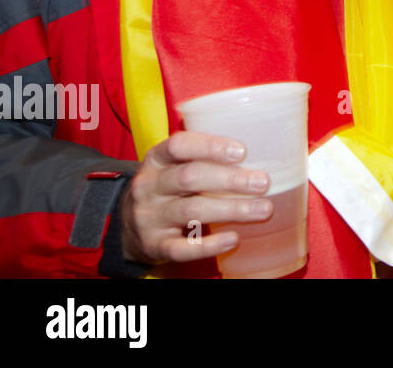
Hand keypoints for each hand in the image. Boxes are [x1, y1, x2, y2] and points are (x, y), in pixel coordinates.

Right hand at [120, 131, 272, 265]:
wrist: (127, 227)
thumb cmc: (166, 188)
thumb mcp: (174, 166)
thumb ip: (205, 157)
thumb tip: (265, 152)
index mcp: (156, 159)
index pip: (178, 145)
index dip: (210, 146)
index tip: (241, 151)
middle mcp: (149, 186)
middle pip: (189, 177)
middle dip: (230, 179)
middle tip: (262, 182)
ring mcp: (149, 217)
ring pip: (191, 211)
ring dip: (231, 209)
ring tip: (263, 209)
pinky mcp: (154, 246)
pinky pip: (182, 248)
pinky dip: (210, 245)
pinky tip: (233, 238)